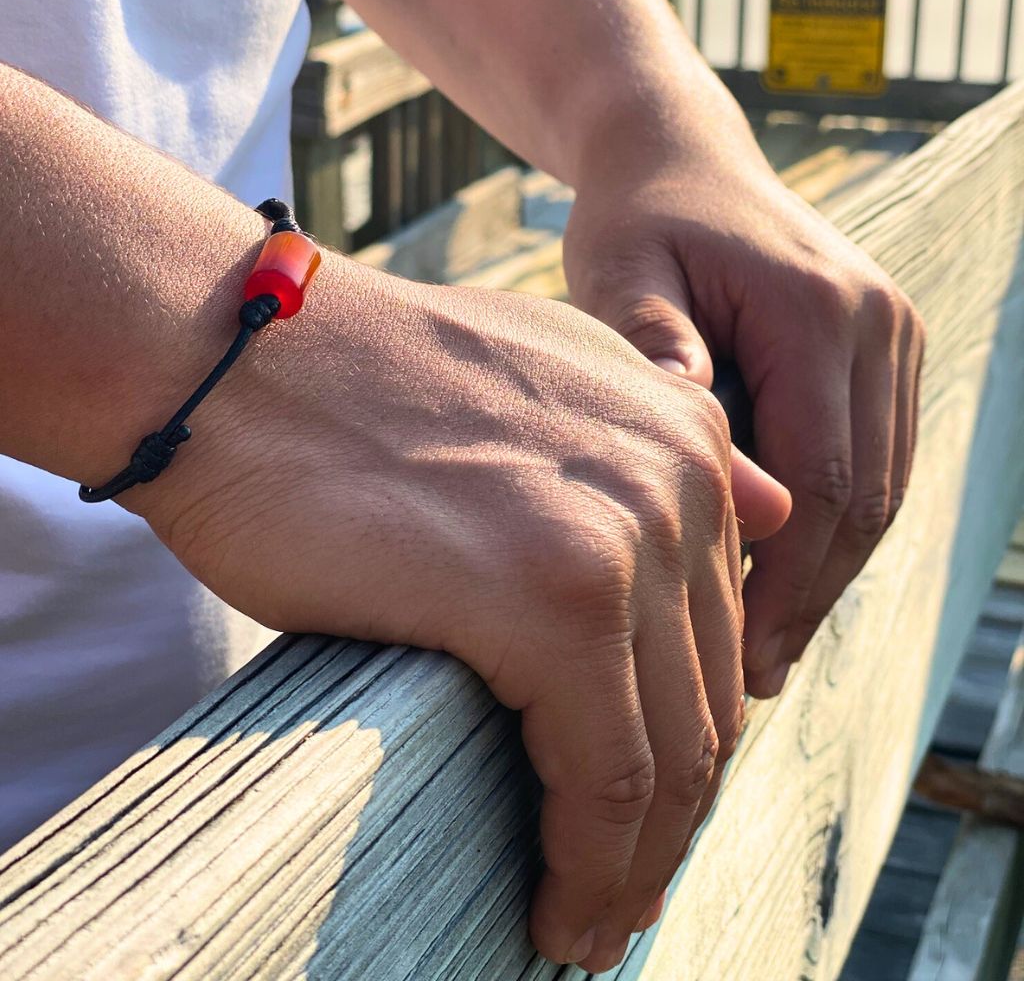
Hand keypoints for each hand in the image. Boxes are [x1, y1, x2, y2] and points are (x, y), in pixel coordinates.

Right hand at [125, 258, 788, 971]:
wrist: (237, 359)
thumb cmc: (359, 388)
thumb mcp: (542, 379)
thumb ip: (655, 446)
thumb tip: (769, 509)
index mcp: (684, 437)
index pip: (715, 629)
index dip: (686, 734)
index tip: (644, 810)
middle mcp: (678, 481)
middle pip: (705, 700)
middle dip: (672, 817)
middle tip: (620, 890)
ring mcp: (622, 539)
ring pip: (669, 754)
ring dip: (635, 863)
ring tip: (591, 922)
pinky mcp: (551, 601)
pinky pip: (602, 779)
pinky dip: (591, 863)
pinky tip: (559, 909)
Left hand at [563, 143, 924, 698]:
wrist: (683, 161)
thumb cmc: (638, 221)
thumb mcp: (619, 272)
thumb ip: (653, 350)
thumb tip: (703, 460)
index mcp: (818, 312)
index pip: (823, 480)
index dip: (787, 582)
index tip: (740, 658)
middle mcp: (879, 325)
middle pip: (865, 499)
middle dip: (810, 596)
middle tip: (755, 677)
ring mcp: (893, 337)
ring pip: (881, 490)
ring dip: (828, 574)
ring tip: (771, 648)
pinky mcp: (883, 352)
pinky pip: (875, 460)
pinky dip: (836, 527)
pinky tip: (787, 577)